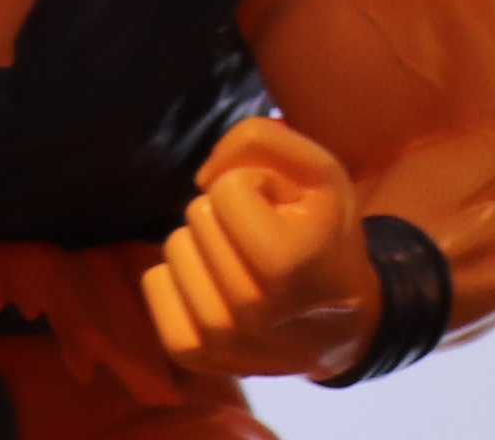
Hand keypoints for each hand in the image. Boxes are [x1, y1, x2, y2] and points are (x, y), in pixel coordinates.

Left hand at [143, 115, 379, 378]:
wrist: (339, 325)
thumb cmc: (325, 236)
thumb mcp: (319, 171)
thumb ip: (261, 139)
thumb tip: (202, 176)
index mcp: (289, 261)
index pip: (227, 188)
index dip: (256, 184)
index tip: (284, 211)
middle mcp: (251, 307)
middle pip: (197, 217)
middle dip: (227, 214)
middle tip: (265, 237)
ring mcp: (219, 338)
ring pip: (174, 250)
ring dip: (202, 244)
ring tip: (239, 260)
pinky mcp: (194, 355)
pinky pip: (154, 285)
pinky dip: (174, 274)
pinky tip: (209, 281)